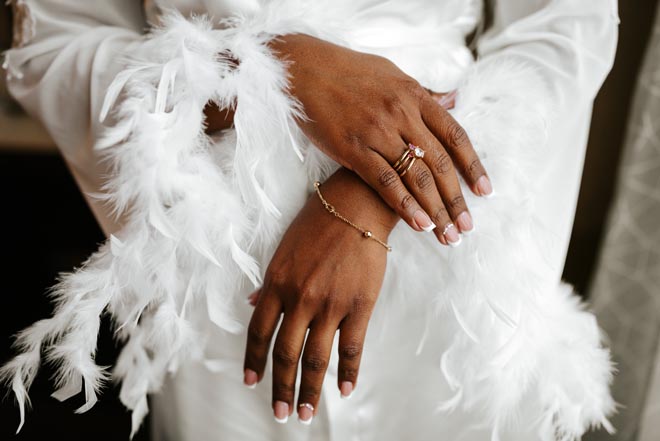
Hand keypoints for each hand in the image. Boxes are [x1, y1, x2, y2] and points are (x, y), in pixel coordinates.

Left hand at [243, 168, 396, 423]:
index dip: (254, 361)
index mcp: (277, 283)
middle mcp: (300, 298)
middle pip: (286, 354)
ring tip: (307, 413)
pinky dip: (348, 372)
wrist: (357, 205)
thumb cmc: (318, 223)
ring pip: (316, 357)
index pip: (259, 332)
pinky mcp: (359, 305)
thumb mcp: (284, 249)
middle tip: (281, 414)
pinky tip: (344, 389)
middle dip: (281, 388)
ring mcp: (330, 304)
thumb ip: (269, 282)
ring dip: (310, 390)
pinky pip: (351, 347)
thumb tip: (253, 303)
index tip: (252, 382)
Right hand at [270, 34, 492, 244]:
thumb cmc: (349, 71)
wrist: (305, 69)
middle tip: (467, 227)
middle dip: (456, 199)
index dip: (472, 166)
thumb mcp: (393, 74)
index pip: (455, 136)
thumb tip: (454, 99)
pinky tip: (419, 225)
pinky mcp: (353, 149)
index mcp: (415, 96)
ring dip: (435, 210)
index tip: (485, 192)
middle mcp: (402, 115)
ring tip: (448, 236)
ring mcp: (378, 132)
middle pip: (439, 164)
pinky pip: (385, 182)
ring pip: (416, 178)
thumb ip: (424, 93)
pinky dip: (405, 205)